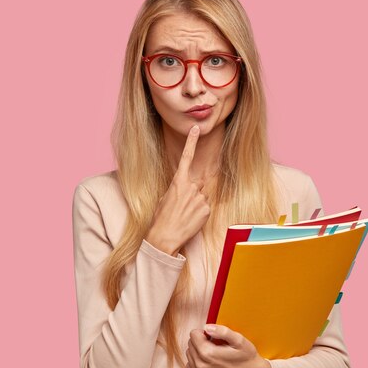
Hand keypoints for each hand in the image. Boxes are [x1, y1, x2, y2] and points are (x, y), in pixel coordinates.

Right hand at [145, 125, 209, 255]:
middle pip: (197, 184)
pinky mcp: (207, 209)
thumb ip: (177, 189)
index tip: (196, 129)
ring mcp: (200, 198)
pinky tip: (191, 221)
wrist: (165, 238)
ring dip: (196, 204)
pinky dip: (200, 213)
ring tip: (185, 215)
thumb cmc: (161, 219)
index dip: (192, 142)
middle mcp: (191, 187)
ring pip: (202, 197)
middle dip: (192, 193)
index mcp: (178, 182)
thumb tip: (185, 190)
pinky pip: (206, 208)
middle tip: (181, 207)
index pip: (186, 157)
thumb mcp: (164, 199)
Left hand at [185, 324, 270, 367]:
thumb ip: (223, 331)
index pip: (193, 334)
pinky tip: (209, 360)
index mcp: (208, 353)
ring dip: (198, 350)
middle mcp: (201, 364)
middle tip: (214, 344)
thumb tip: (208, 327)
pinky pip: (191, 364)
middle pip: (191, 343)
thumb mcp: (239, 341)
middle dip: (201, 341)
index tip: (211, 336)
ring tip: (213, 352)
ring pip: (190, 353)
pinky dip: (197, 360)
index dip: (203, 332)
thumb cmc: (245, 358)